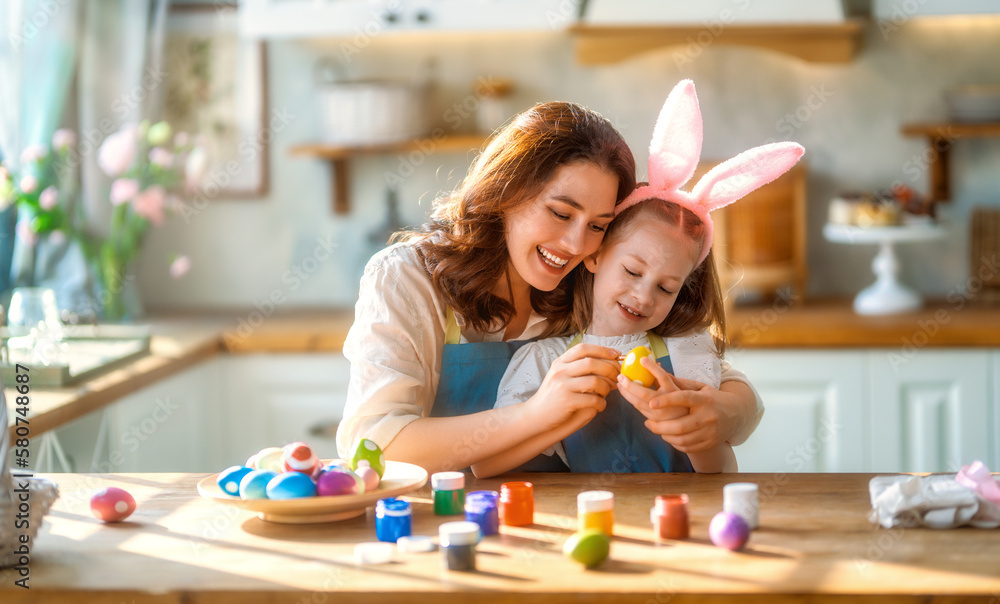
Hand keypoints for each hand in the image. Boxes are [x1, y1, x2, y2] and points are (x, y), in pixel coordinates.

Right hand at [524, 343, 619, 430]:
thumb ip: (579, 367)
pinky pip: (593, 399)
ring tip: (607, 393)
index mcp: (560, 362)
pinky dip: (601, 403)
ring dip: (607, 387)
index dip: (603, 350)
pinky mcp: (567, 401)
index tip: (616, 355)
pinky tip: (600, 405)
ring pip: (595, 381)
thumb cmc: (554, 395)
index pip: (584, 348)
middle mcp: (560, 371)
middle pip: (592, 363)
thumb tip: (608, 363)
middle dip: (610, 369)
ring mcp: (562, 385)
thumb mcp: (561, 375)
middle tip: (617, 377)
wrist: (536, 415)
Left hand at [620, 356, 744, 452]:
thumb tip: (659, 372)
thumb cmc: (712, 398)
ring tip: (655, 428)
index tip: (651, 402)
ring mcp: (711, 432)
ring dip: (665, 435)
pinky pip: (688, 447)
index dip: (667, 400)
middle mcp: (709, 416)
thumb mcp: (700, 387)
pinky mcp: (710, 443)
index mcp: (705, 399)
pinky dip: (674, 443)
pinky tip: (668, 436)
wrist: (737, 413)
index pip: (685, 398)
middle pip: (681, 425)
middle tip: (647, 423)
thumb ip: (681, 384)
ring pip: (682, 439)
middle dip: (660, 426)